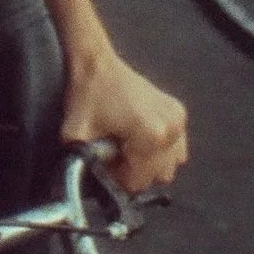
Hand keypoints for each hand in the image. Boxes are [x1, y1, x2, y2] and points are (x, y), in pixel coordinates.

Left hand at [64, 46, 187, 193]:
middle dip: (134, 170)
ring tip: (126, 144)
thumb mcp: (75, 135)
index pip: (139, 181)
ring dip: (148, 161)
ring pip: (169, 164)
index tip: (105, 164)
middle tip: (113, 153)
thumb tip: (80, 189)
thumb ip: (80, 165)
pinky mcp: (178, 112)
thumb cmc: (88, 94)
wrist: (97, 64)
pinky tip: (138, 136)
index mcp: (151, 135)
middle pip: (157, 175)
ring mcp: (177, 120)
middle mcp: (170, 128)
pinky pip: (175, 147)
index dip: (118, 178)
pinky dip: (158, 148)